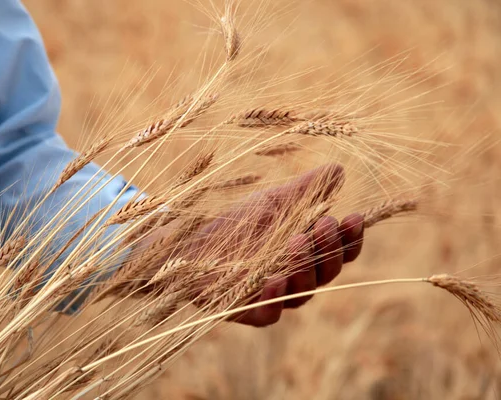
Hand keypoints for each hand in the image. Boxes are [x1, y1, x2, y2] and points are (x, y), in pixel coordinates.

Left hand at [186, 164, 363, 326]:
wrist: (190, 241)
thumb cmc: (237, 222)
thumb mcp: (273, 201)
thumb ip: (304, 191)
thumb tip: (339, 170)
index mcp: (307, 254)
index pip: (340, 253)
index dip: (350, 239)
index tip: (353, 217)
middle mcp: (295, 278)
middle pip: (326, 273)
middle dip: (329, 248)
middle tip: (324, 223)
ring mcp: (272, 296)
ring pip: (302, 293)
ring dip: (304, 267)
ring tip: (298, 240)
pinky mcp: (246, 310)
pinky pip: (268, 313)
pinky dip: (274, 299)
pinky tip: (274, 280)